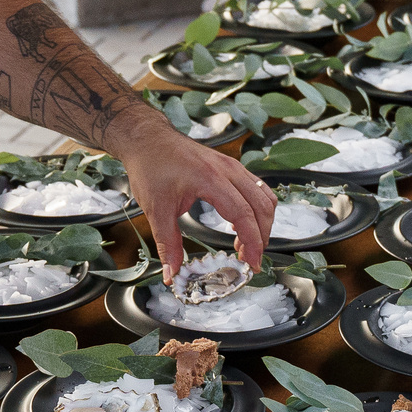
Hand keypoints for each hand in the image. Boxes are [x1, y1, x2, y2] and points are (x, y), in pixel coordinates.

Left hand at [112, 117, 276, 277]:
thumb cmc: (151, 166)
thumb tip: (171, 272)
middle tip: (251, 259)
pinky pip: (256, 187)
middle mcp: (227, 170)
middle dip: (262, 236)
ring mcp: (231, 166)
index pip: (243, 214)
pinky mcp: (230, 167)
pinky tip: (243, 223)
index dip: (252, 241)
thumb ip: (167, 243)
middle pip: (261, 206)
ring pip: (263, 195)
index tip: (251, 262)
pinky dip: (257, 208)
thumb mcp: (156, 209)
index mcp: (210, 179)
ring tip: (246, 244)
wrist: (147, 139)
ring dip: (262, 222)